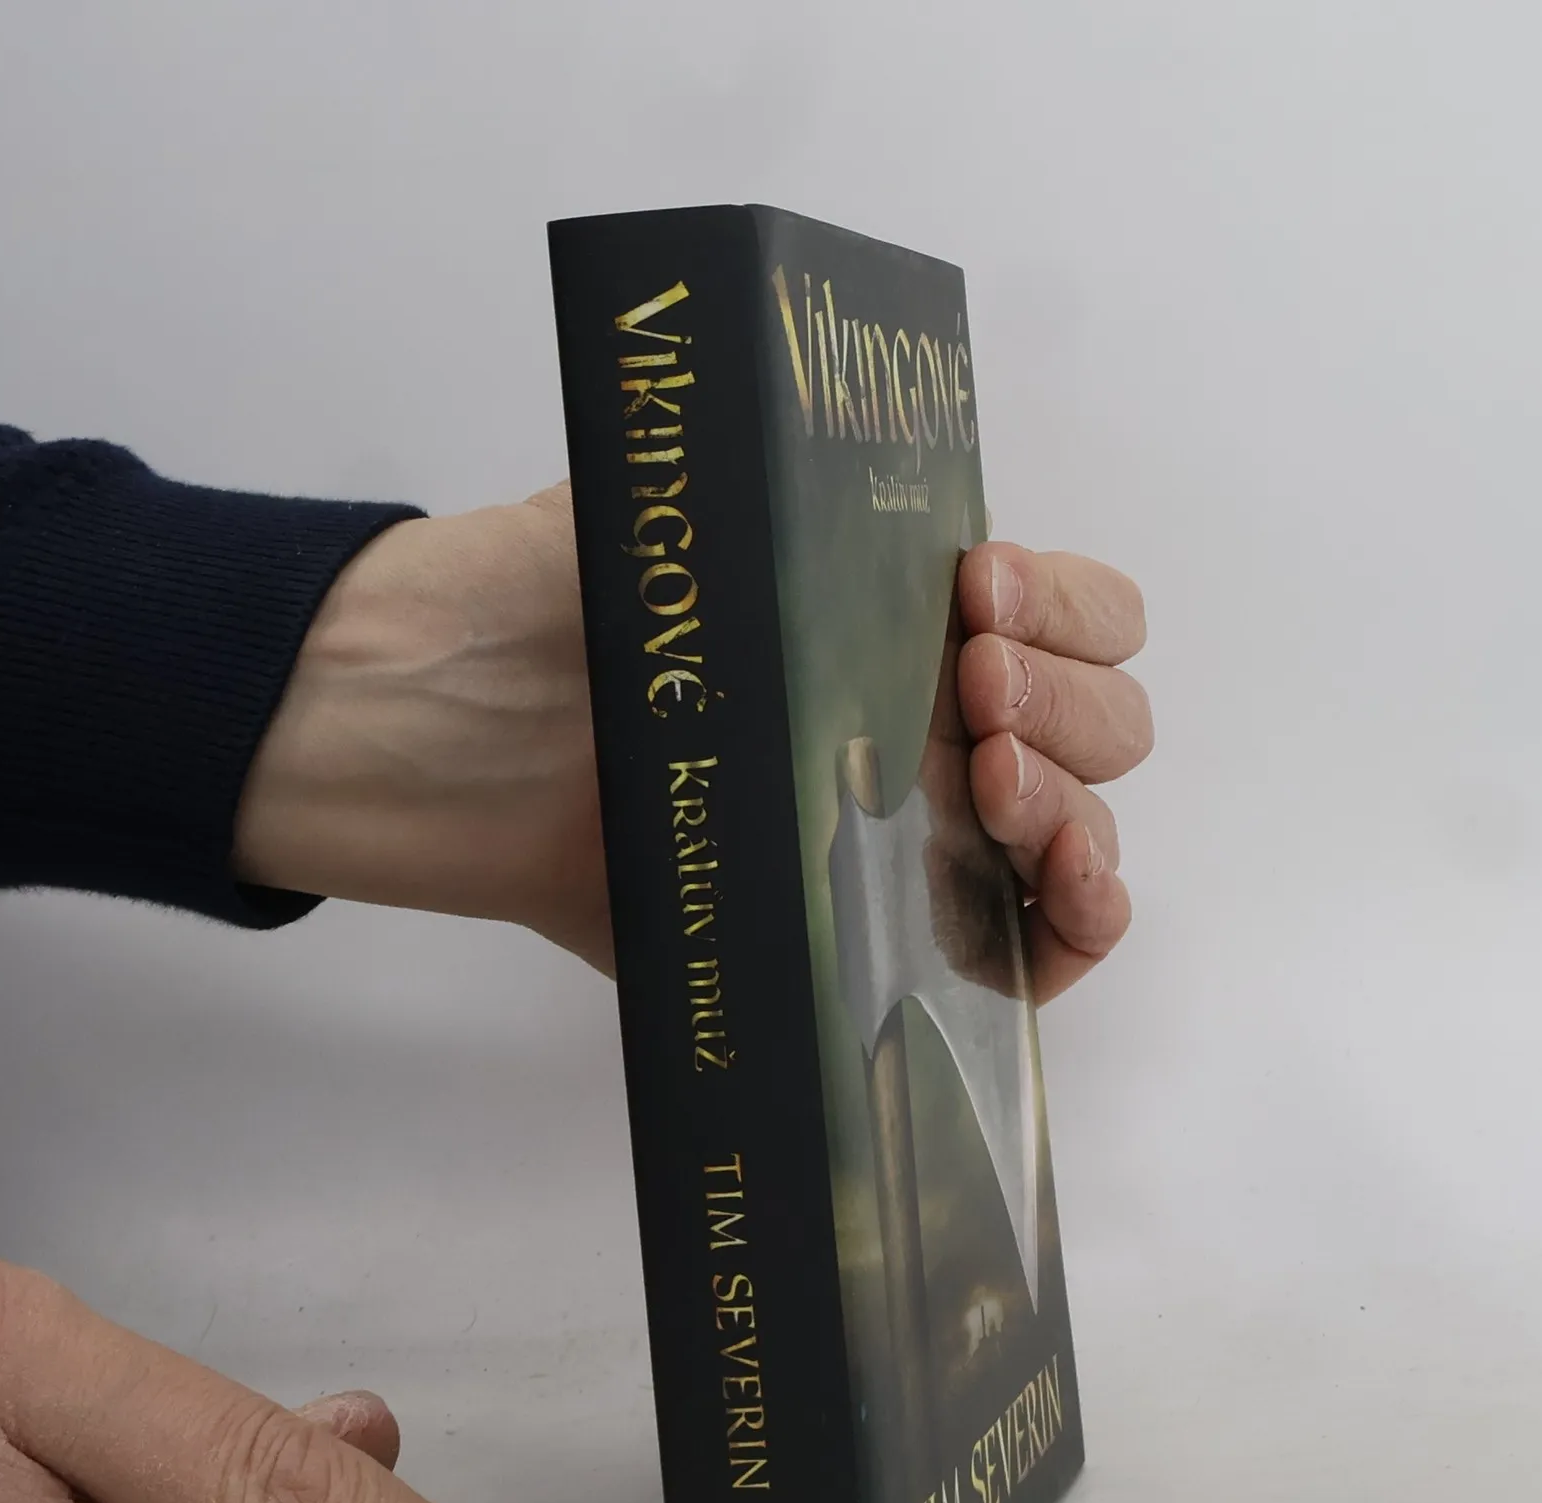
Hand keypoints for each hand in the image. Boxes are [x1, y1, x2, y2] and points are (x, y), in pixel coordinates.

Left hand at [236, 487, 1150, 1000]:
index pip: (1075, 612)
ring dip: (1074, 804)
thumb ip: (809, 512)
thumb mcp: (696, 509)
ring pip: (1078, 832)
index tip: (977, 595)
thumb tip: (924, 526)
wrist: (440, 726)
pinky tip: (1060, 893)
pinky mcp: (870, 945)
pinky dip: (1076, 927)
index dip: (1064, 606)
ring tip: (990, 786)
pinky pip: (1022, 953)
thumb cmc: (554, 602)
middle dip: (1066, 704)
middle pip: (1100, 723)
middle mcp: (925, 723)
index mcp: (906, 617)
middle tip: (968, 695)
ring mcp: (907, 838)